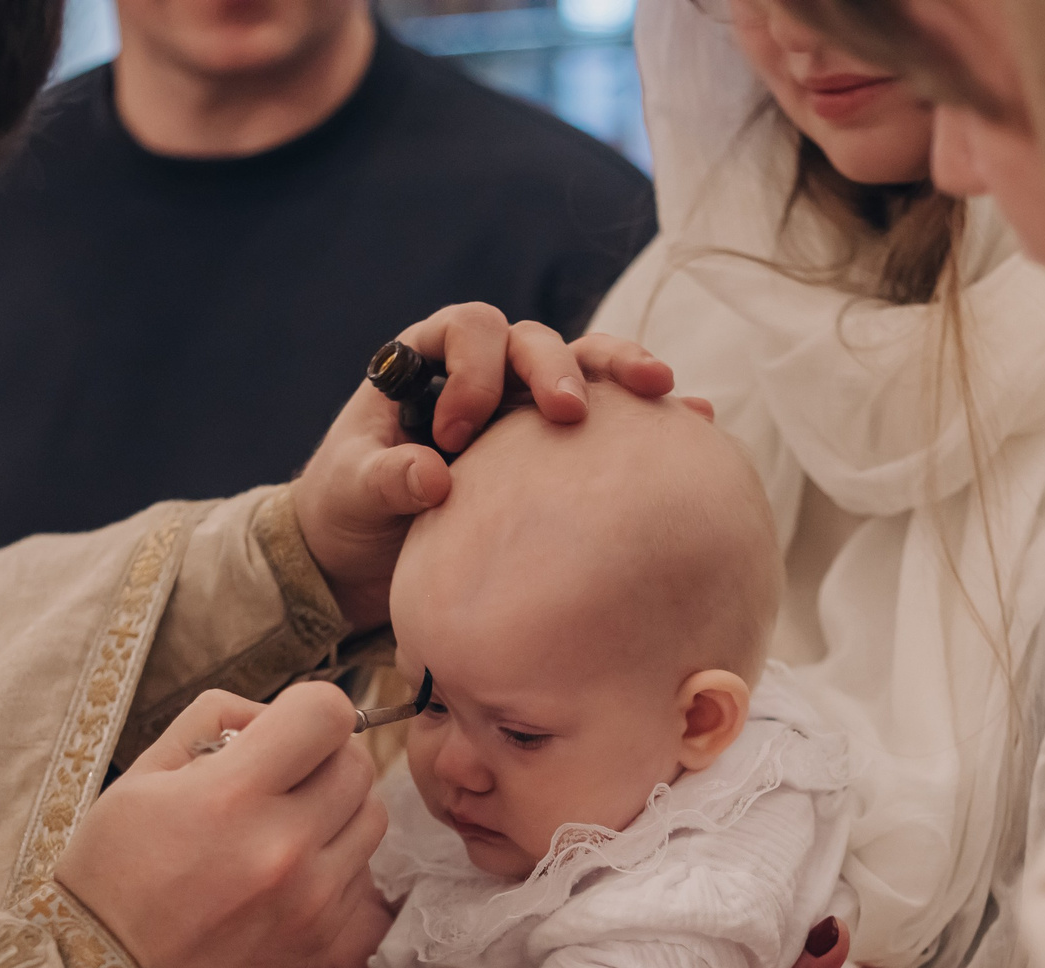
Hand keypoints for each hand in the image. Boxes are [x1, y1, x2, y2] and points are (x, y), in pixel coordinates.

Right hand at [56, 682, 386, 967]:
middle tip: (282, 776)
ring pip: (371, 817)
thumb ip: (211, 724)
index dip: (308, 710)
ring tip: (288, 822)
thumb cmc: (112, 878)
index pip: (326, 713)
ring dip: (338, 806)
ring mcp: (311, 898)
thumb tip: (270, 715)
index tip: (286, 728)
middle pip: (356, 763)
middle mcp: (284, 846)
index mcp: (231, 796)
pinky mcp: (321, 939)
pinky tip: (286, 872)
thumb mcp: (141, 778)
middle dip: (323, 756)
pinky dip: (334, 860)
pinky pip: (359, 874)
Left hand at [291, 303, 676, 626]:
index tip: (454, 434)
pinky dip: (648, 419)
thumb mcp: (349, 495)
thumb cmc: (347, 511)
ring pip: (583, 367)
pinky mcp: (557, 450)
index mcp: (428, 360)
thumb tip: (434, 477)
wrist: (363, 559)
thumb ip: (383, 478)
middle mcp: (486, 371)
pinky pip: (608, 421)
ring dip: (620, 373)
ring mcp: (526, 407)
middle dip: (558, 367)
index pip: (468, 331)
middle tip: (569, 413)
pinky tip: (696, 419)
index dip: (470, 370)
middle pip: (535, 341)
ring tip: (661, 390)